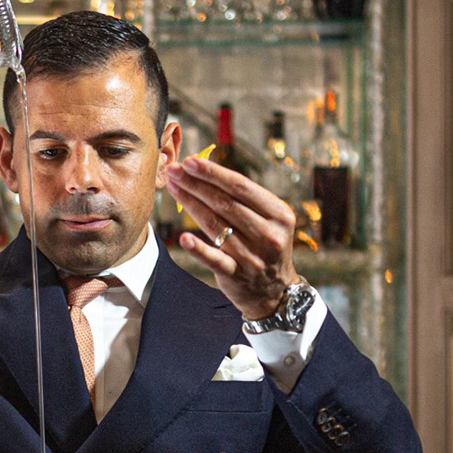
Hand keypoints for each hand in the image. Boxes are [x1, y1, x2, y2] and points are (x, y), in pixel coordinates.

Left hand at [165, 157, 301, 320]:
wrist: (275, 291)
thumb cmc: (264, 245)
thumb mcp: (269, 220)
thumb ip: (244, 199)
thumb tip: (205, 171)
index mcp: (279, 214)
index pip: (241, 187)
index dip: (213, 173)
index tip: (190, 161)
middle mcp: (269, 234)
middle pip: (225, 203)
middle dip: (196, 184)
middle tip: (174, 170)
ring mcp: (253, 257)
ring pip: (215, 225)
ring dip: (190, 204)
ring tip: (173, 188)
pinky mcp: (237, 276)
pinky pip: (215, 260)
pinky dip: (199, 249)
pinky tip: (183, 238)